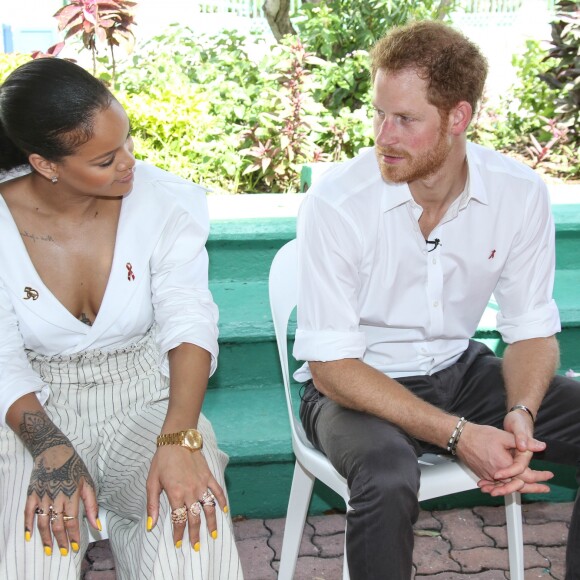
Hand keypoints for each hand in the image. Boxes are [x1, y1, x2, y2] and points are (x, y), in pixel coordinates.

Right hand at [21, 413, 97, 555]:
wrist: (54, 450)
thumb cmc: (74, 466)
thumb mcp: (87, 482)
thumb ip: (92, 504)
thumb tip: (97, 524)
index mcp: (71, 495)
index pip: (72, 521)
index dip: (74, 536)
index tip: (76, 547)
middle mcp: (56, 498)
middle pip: (57, 525)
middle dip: (61, 541)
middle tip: (64, 552)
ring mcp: (42, 496)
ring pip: (42, 522)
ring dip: (45, 538)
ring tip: (49, 549)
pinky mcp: (32, 493)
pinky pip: (28, 512)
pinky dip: (27, 525)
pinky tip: (28, 536)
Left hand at [146, 446, 227, 550]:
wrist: (177, 439)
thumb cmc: (162, 460)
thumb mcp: (152, 482)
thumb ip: (152, 505)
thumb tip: (151, 525)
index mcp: (175, 494)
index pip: (179, 519)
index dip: (179, 533)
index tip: (179, 543)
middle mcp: (191, 491)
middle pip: (195, 518)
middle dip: (195, 534)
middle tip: (196, 546)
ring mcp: (202, 484)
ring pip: (209, 508)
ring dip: (212, 523)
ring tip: (213, 534)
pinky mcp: (209, 476)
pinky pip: (217, 491)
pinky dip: (222, 501)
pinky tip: (224, 511)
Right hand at [455, 422, 551, 495]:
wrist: (460, 438)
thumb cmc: (479, 435)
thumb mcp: (503, 436)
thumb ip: (523, 442)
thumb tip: (540, 446)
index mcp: (505, 465)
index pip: (527, 477)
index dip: (540, 477)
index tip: (548, 476)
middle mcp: (497, 474)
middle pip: (519, 487)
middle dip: (534, 489)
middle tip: (544, 488)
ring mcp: (489, 477)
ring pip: (507, 488)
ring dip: (520, 490)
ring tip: (530, 490)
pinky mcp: (483, 476)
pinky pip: (496, 486)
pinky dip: (504, 488)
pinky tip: (507, 488)